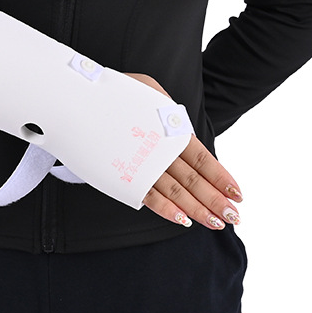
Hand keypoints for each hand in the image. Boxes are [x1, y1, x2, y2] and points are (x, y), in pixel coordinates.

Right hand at [125, 73, 242, 229]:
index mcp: (170, 127)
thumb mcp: (148, 90)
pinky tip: (183, 221)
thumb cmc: (110, 90)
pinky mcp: (122, 177)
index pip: (203, 158)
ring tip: (216, 223)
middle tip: (234, 216)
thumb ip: (166, 113)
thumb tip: (179, 131)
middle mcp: (160, 148)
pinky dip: (167, 211)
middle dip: (216, 200)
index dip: (221, 177)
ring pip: (177, 193)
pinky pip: (149, 198)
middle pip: (194, 180)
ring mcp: (142, 165)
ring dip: (198, 210)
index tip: (237, 193)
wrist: (74, 100)